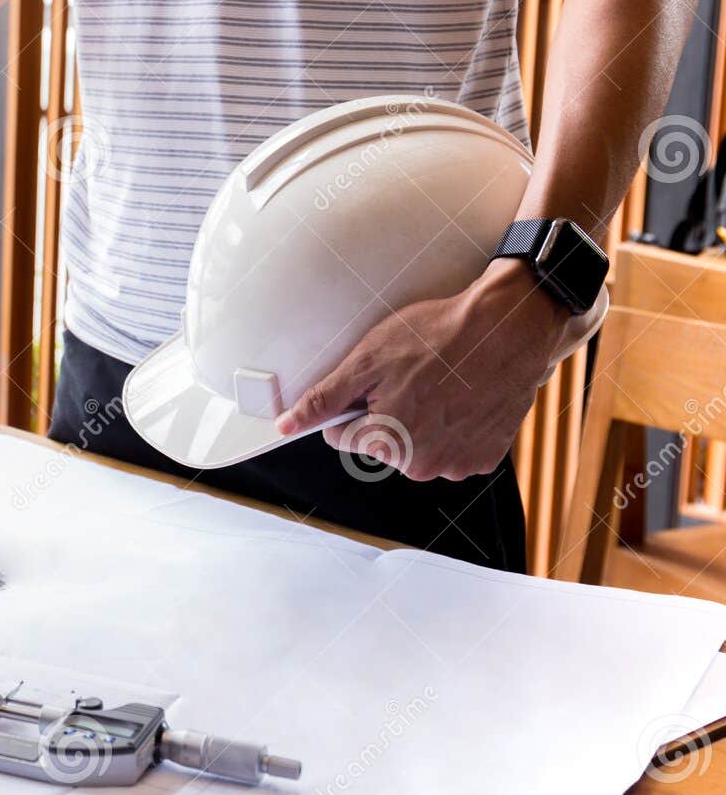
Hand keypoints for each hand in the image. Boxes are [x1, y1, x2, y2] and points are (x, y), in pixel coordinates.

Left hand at [275, 262, 572, 481]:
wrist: (508, 328)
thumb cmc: (437, 337)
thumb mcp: (367, 360)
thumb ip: (324, 399)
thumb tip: (286, 426)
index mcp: (386, 443)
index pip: (342, 435)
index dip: (353, 403)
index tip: (377, 379)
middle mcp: (421, 466)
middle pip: (381, 444)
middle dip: (388, 413)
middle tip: (413, 377)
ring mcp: (457, 465)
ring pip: (417, 448)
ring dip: (422, 422)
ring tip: (441, 385)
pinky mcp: (485, 459)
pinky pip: (452, 448)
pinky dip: (454, 427)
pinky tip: (463, 399)